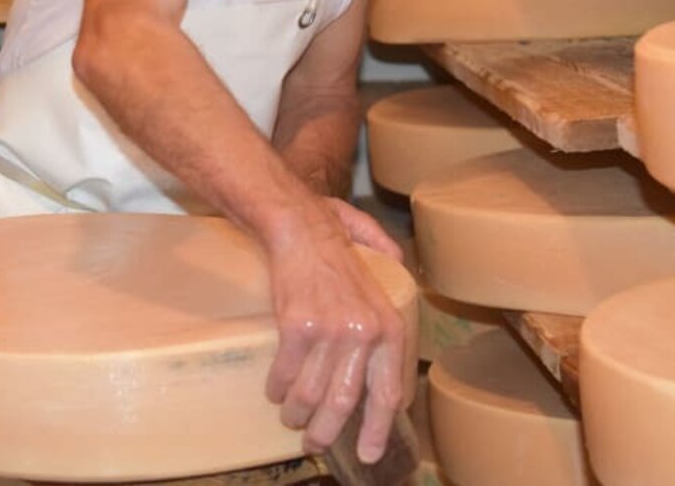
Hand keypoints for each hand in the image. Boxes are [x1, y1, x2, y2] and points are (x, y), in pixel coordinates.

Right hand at [261, 201, 406, 463]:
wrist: (295, 222)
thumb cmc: (331, 231)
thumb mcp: (374, 244)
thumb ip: (390, 257)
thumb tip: (400, 264)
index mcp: (388, 324)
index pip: (388, 391)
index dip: (376, 427)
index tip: (367, 451)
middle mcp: (364, 333)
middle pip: (347, 402)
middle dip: (328, 431)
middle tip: (314, 443)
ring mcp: (331, 332)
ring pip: (313, 393)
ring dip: (298, 414)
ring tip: (291, 419)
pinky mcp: (298, 327)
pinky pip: (286, 372)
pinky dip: (277, 387)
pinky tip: (274, 391)